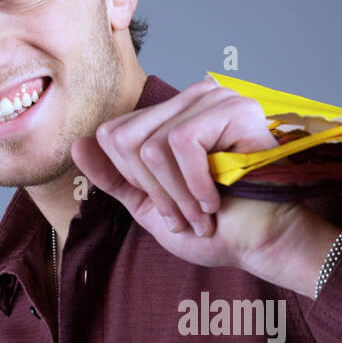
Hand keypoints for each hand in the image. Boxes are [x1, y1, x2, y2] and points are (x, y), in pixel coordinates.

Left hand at [70, 77, 331, 286]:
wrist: (263, 244)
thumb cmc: (219, 228)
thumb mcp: (152, 206)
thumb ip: (116, 177)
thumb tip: (78, 144)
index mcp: (173, 117)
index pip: (113, 135)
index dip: (136, 182)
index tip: (172, 208)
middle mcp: (192, 99)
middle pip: (123, 139)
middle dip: (153, 191)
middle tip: (189, 214)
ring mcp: (213, 99)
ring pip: (149, 147)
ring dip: (176, 195)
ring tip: (204, 212)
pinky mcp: (230, 108)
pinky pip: (178, 144)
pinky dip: (194, 184)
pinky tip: (217, 198)